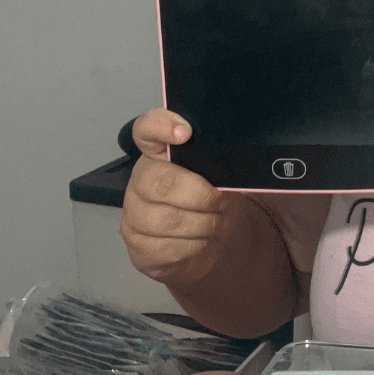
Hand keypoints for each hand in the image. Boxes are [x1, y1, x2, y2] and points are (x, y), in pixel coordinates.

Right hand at [120, 109, 261, 287]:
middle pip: (160, 182)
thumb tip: (239, 164)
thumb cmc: (208, 201)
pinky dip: (193, 245)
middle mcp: (141, 179)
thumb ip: (220, 163)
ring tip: (214, 223)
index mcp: (159, 154)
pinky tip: (200, 240)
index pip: (147, 129)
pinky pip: (165, 247)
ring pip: (165, 220)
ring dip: (201, 224)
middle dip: (200, 196)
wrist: (204, 241)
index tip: (185, 132)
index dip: (161, 127)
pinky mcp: (136, 244)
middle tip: (219, 201)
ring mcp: (134, 212)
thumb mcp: (218, 177)